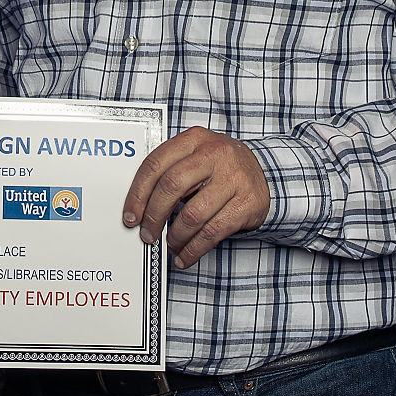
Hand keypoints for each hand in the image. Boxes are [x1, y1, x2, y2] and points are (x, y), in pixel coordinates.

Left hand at [123, 127, 270, 267]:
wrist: (265, 173)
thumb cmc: (219, 168)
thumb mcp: (196, 157)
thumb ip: (170, 173)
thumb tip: (139, 208)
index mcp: (194, 139)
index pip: (155, 164)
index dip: (138, 194)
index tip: (130, 215)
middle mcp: (214, 154)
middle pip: (172, 186)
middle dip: (154, 215)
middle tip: (147, 234)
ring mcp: (233, 178)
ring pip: (193, 214)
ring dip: (175, 236)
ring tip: (170, 245)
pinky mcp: (246, 203)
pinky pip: (212, 232)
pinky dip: (194, 249)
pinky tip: (185, 256)